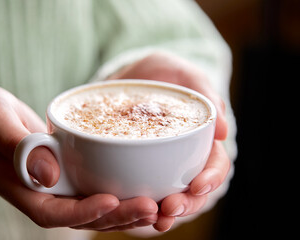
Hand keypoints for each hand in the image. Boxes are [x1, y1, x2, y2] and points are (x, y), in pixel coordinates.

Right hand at [0, 84, 157, 230]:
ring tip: (156, 205)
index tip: (111, 201)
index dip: (83, 211)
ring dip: (124, 209)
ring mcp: (55, 184)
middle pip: (82, 215)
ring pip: (92, 206)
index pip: (52, 211)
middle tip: (150, 207)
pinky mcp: (66, 171)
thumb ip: (16, 147)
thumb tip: (48, 174)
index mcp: (20, 187)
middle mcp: (41, 192)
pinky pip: (93, 186)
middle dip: (116, 216)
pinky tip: (143, 188)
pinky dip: (118, 191)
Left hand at [109, 52, 230, 231]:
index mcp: (201, 139)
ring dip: (166, 212)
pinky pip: (143, 189)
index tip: (196, 186)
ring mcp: (161, 164)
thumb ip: (204, 93)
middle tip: (170, 208)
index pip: (215, 164)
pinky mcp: (138, 167)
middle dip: (187, 203)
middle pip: (194, 190)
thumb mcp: (183, 73)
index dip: (211, 179)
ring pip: (171, 196)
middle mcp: (184, 157)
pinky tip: (131, 209)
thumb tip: (225, 131)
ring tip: (155, 219)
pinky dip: (141, 203)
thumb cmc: (161, 73)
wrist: (129, 77)